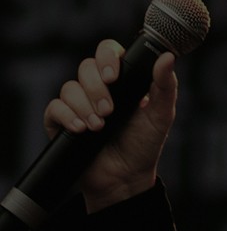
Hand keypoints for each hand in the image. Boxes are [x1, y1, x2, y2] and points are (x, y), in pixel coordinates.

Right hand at [43, 39, 177, 212]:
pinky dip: (67, 116)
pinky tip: (81, 129)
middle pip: (86, 67)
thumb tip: (168, 57)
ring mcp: (79, 103)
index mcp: (123, 81)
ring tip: (100, 126)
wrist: (125, 178)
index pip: (108, 52)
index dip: (107, 57)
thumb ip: (165, 85)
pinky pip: (55, 107)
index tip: (114, 76)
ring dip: (85, 106)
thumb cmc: (144, 145)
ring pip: (70, 87)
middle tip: (110, 111)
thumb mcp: (161, 115)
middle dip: (97, 88)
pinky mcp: (62, 121)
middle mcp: (98, 88)